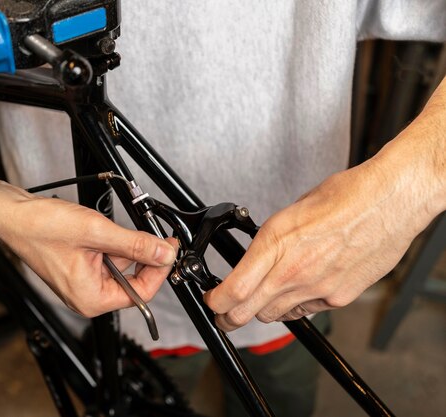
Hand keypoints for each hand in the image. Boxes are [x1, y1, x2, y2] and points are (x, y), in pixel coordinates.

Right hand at [0, 109, 176, 317]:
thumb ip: (135, 244)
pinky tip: (107, 228)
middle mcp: (88, 296)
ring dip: (129, 246)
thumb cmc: (38, 228)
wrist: (8, 213)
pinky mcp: (78, 266)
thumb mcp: (97, 233)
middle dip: (146, 256)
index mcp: (92, 299)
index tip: (170, 247)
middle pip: (134, 280)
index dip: (160, 268)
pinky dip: (114, 243)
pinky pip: (107, 258)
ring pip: (121, 266)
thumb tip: (163, 252)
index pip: (143, 292)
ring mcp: (82, 281)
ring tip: (121, 226)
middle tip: (156, 233)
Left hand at [204, 137, 442, 331]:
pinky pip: (304, 311)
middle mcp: (293, 271)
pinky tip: (296, 291)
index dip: (216, 301)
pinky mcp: (337, 297)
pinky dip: (293, 306)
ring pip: (274, 316)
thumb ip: (271, 241)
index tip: (212, 299)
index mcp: (275, 243)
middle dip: (228, 317)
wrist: (390, 201)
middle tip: (223, 313)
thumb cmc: (345, 197)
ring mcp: (316, 288)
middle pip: (246, 313)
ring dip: (261, 310)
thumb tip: (256, 257)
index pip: (234, 290)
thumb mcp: (290, 213)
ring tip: (261, 298)